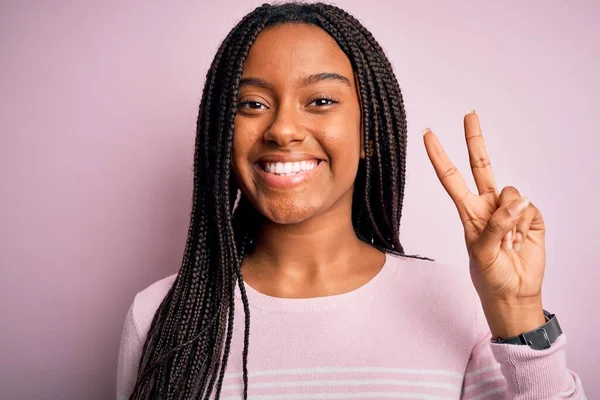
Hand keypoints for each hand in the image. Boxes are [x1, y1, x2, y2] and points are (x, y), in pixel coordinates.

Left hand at [423, 110, 545, 338]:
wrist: (514, 294)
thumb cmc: (489, 276)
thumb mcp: (482, 253)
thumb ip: (496, 225)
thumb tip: (517, 200)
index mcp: (468, 211)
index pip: (450, 178)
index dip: (439, 156)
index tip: (427, 134)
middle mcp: (487, 205)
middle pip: (481, 166)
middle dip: (475, 140)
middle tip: (470, 114)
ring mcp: (510, 210)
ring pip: (511, 192)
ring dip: (510, 217)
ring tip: (508, 242)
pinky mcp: (531, 217)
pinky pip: (530, 209)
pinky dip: (526, 225)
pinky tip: (522, 240)